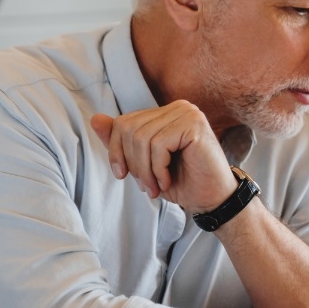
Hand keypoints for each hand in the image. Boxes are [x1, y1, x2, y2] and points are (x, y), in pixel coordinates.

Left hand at [90, 101, 234, 212]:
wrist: (213, 200)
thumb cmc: (182, 182)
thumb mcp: (143, 163)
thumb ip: (121, 142)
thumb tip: (95, 119)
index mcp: (165, 113)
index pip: (123, 122)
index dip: (116, 151)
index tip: (123, 176)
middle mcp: (178, 107)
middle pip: (129, 128)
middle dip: (131, 163)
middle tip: (145, 186)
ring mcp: (188, 113)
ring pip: (141, 137)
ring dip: (144, 170)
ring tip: (156, 187)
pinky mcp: (194, 124)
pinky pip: (159, 144)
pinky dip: (157, 169)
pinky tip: (167, 180)